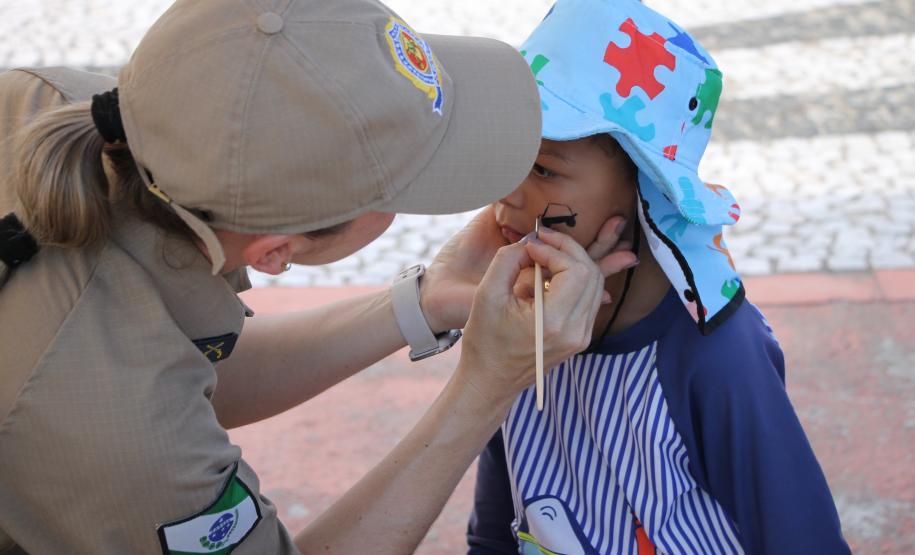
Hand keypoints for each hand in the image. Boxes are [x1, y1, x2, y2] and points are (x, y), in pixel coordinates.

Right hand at [422, 210, 637, 332]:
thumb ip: (508, 259)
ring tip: (543, 257)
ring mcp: (581, 336)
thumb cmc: (485, 342)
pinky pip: (588, 297)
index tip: (530, 245)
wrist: (490, 381)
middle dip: (567, 249)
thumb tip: (530, 242)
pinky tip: (547, 277)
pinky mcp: (580, 337)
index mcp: (554, 323)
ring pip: (595, 283)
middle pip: (591, 273)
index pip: (575, 270)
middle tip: (541, 240)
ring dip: (571, 262)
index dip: (555, 249)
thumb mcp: (486, 294)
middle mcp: (576, 331)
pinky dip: (572, 279)